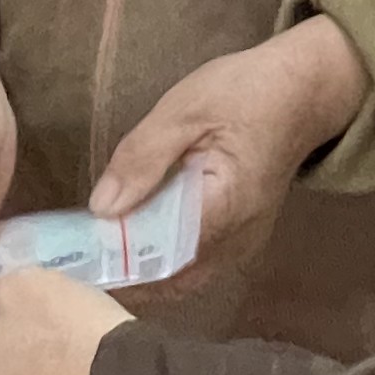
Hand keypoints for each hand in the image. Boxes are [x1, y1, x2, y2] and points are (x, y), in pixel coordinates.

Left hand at [90, 18, 368, 257]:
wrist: (302, 92)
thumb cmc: (244, 93)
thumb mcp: (185, 109)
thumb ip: (142, 158)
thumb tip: (101, 209)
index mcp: (225, 208)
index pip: (160, 256)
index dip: (114, 262)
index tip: (72, 260)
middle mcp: (237, 242)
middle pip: (168, 282)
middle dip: (120, 277)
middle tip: (74, 262)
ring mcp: (242, 247)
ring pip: (181, 282)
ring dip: (138, 275)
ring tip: (94, 255)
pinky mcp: (240, 242)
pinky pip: (194, 269)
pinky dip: (160, 265)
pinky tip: (132, 245)